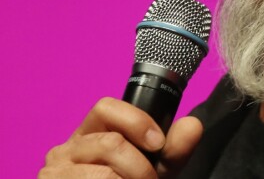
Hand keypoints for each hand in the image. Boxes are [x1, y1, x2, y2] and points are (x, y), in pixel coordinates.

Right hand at [39, 97, 202, 177]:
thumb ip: (173, 149)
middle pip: (111, 143)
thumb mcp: (153, 169)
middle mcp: (66, 148)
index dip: (136, 121)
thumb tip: (194, 125)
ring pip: (104, 173)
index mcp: (90, 133)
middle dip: (140, 167)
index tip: (158, 144)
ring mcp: (54, 173)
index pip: (105, 107)